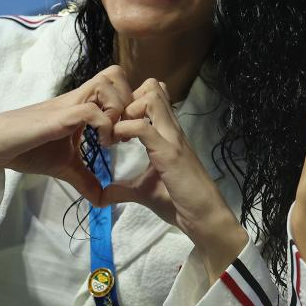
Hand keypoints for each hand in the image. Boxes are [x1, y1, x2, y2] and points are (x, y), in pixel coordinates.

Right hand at [0, 65, 134, 203]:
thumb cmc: (26, 150)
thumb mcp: (64, 166)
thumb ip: (85, 179)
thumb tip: (102, 200)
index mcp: (82, 106)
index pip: (116, 83)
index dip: (130, 101)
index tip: (131, 131)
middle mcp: (78, 99)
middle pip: (116, 74)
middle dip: (130, 101)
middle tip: (128, 130)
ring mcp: (68, 105)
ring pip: (107, 84)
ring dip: (118, 110)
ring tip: (115, 138)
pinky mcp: (57, 117)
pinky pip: (90, 110)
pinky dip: (104, 125)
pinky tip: (103, 146)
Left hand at [97, 79, 246, 279]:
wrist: (203, 217)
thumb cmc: (179, 202)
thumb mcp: (144, 192)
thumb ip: (123, 189)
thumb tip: (102, 196)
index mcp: (167, 134)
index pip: (153, 96)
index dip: (130, 102)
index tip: (114, 124)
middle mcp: (171, 129)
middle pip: (153, 87)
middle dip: (127, 98)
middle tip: (113, 123)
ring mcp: (172, 138)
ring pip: (151, 98)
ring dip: (127, 110)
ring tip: (115, 132)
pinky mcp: (169, 152)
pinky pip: (143, 126)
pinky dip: (123, 130)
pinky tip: (115, 144)